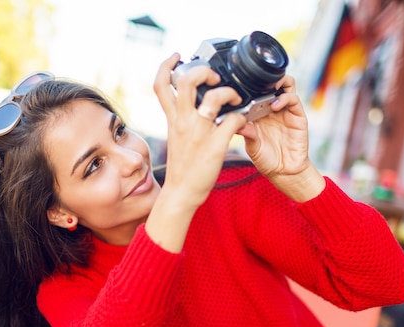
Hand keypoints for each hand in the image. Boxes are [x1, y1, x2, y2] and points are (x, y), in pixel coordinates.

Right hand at [153, 53, 246, 208]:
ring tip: (234, 98)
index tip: (177, 56)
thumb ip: (181, 119)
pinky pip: (234, 119)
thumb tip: (192, 105)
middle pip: (185, 81)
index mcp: (172, 119)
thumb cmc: (182, 166)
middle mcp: (183, 121)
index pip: (160, 85)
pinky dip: (242, 116)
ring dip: (229, 92)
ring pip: (213, 97)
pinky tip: (243, 120)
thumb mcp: (175, 137)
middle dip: (201, 71)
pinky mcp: (216, 144)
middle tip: (214, 77)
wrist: (181, 193)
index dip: (166, 65)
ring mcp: (200, 132)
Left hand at [237, 75, 323, 200]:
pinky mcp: (297, 115)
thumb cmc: (266, 159)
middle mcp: (272, 108)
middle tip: (255, 80)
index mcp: (258, 113)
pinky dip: (284, 97)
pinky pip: (293, 99)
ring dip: (278, 82)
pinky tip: (275, 105)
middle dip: (264, 78)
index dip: (248, 86)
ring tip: (269, 87)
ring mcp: (285, 110)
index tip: (239, 86)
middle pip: (271, 83)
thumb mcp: (251, 146)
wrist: (284, 171)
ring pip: (285, 85)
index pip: (255, 92)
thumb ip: (246, 132)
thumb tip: (236, 121)